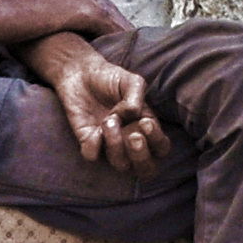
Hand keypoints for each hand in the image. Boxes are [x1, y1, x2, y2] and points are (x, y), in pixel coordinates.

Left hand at [54, 53, 166, 180]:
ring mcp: (109, 143)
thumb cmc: (111, 78)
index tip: (145, 122)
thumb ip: (137, 97)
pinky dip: (94, 145)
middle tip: (133, 136)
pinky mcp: (88, 141)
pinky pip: (93, 156)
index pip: (161, 148)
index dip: (157, 141)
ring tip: (109, 120)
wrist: (80, 73)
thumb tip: (133, 115)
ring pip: (120, 164)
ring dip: (116, 144)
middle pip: (146, 169)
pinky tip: (94, 129)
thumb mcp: (132, 81)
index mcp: (145, 127)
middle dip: (141, 156)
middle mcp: (130, 140)